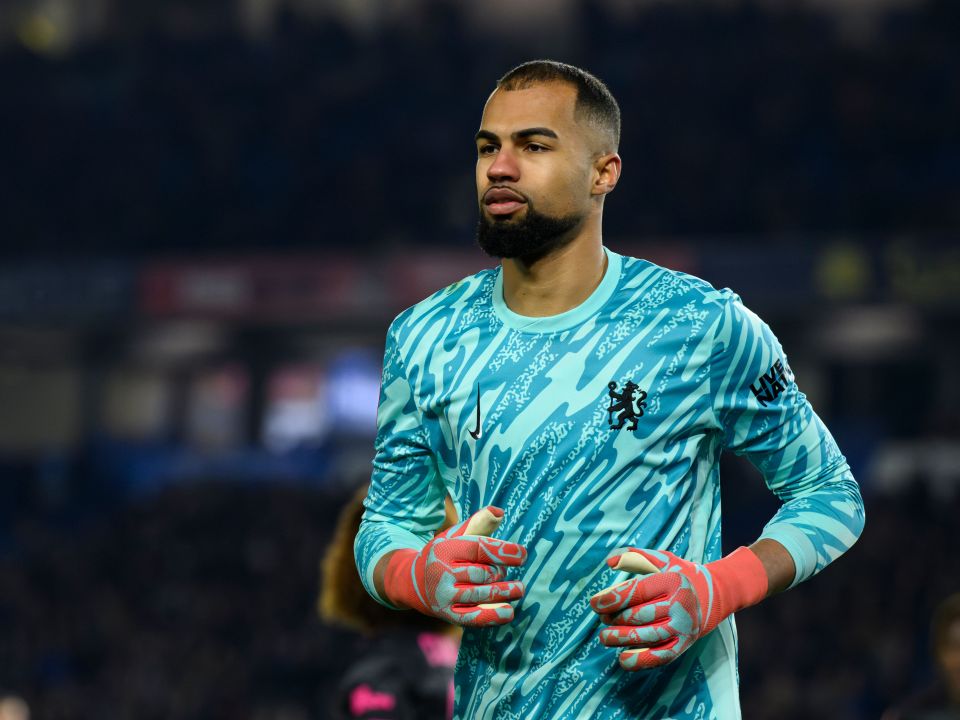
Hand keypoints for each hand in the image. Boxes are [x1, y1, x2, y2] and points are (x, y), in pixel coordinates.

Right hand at [384, 506, 525, 626]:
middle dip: (500, 572)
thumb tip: (499, 511)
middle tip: (502, 571)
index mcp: (446, 549)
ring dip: (505, 592)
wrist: (415, 582)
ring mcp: (444, 596)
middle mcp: (442, 572)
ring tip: (519, 589)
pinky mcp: (448, 614)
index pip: (480, 548)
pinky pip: (474, 617)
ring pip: (482, 594)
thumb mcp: (456, 535)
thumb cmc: (445, 554)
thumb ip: (479, 523)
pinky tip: (509, 612)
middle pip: (483, 573)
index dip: (505, 551)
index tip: (523, 555)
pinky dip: (494, 616)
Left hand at [589, 547, 766, 669]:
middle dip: (614, 619)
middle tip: (602, 618)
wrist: (712, 596)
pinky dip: (639, 660)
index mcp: (672, 581)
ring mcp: (683, 627)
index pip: (636, 592)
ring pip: (646, 637)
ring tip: (604, 637)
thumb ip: (634, 557)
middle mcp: (680, 605)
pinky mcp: (684, 645)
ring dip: (620, 639)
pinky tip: (622, 659)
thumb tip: (610, 561)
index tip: (594, 603)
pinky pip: (660, 657)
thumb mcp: (660, 559)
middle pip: (638, 616)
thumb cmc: (678, 575)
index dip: (612, 599)